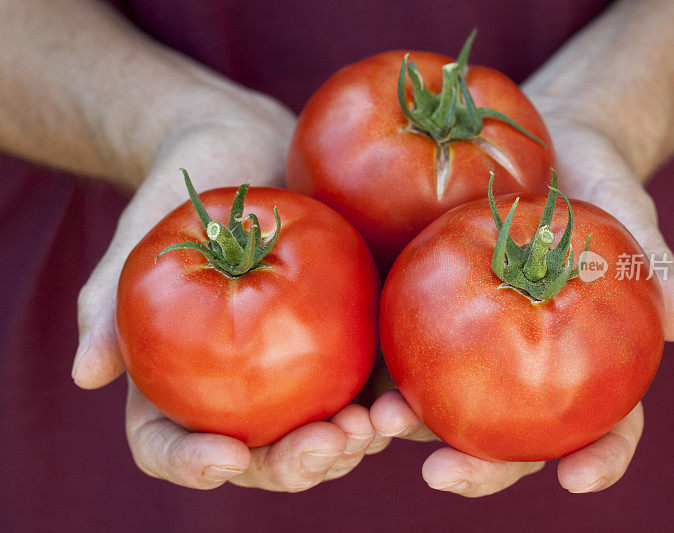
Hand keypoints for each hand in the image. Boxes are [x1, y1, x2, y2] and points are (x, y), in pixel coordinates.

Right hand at [72, 96, 389, 489]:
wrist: (259, 145)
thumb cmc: (190, 180)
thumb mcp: (146, 226)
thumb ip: (110, 296)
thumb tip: (87, 374)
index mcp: (178, 379)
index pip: (171, 444)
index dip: (193, 466)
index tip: (226, 456)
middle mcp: (240, 391)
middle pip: (260, 458)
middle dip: (294, 465)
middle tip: (326, 444)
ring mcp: (299, 374)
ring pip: (321, 440)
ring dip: (351, 447)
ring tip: (376, 423)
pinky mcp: (350, 347)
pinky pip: (370, 392)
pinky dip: (389, 411)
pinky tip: (404, 402)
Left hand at [369, 117, 673, 496]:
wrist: (539, 136)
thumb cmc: (593, 173)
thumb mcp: (624, 201)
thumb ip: (648, 255)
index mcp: (589, 356)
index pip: (608, 423)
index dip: (600, 458)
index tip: (577, 480)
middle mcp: (531, 366)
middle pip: (515, 441)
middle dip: (481, 469)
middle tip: (443, 472)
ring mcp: (476, 347)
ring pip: (449, 411)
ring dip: (413, 430)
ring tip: (380, 422)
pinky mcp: (429, 317)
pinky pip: (405, 353)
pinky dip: (380, 374)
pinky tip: (353, 376)